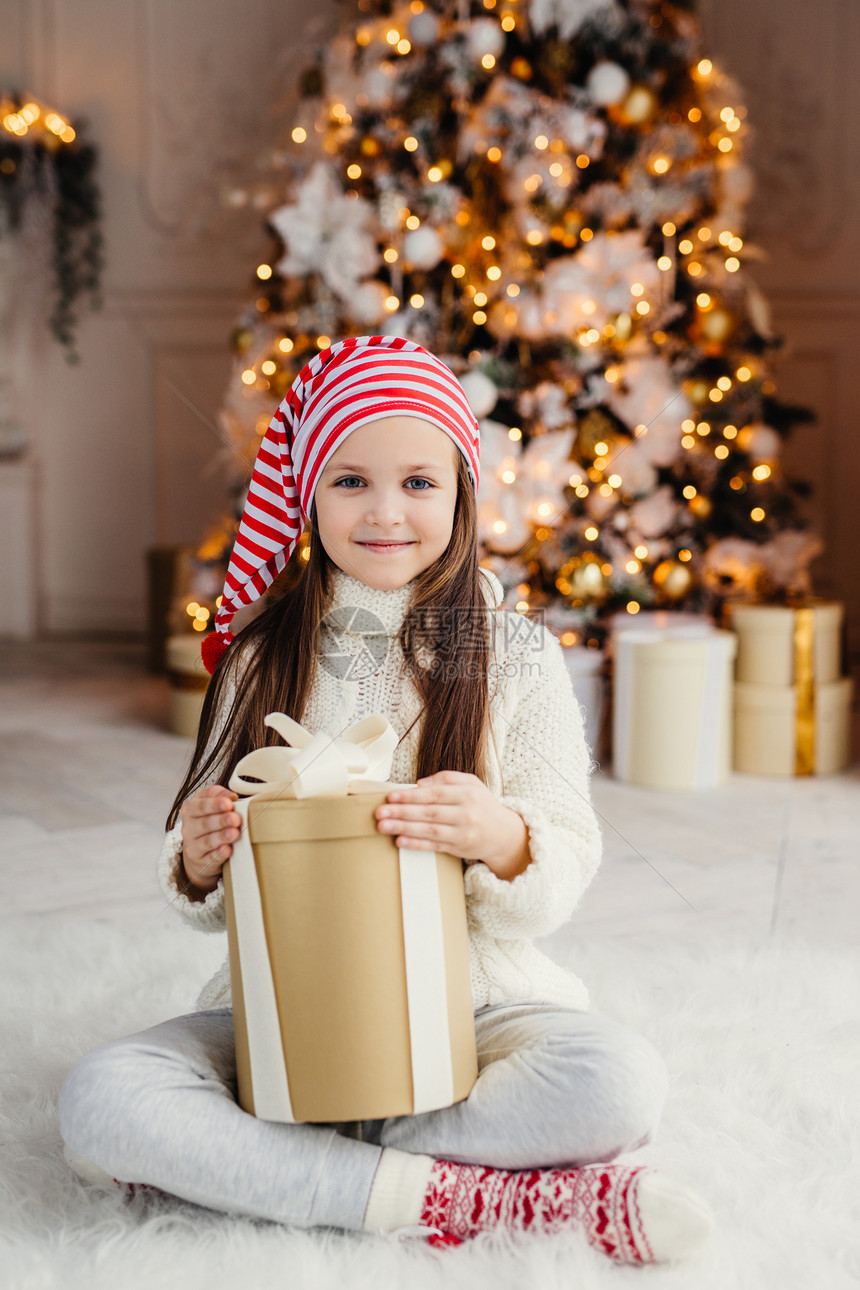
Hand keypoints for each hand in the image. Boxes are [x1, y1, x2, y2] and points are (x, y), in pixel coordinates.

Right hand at [179, 785, 240, 898]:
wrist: (200, 851)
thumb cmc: (210, 821)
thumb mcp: (212, 804)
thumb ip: (220, 795)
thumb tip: (231, 796)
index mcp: (190, 809)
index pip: (199, 805)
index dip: (214, 804)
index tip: (229, 803)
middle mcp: (188, 827)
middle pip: (204, 823)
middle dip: (221, 820)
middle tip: (235, 818)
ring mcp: (192, 845)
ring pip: (206, 841)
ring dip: (221, 837)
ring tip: (235, 833)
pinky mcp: (200, 861)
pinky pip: (209, 858)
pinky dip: (219, 854)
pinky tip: (228, 850)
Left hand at [374, 771, 530, 881]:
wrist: (503, 833)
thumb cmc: (481, 804)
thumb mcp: (471, 784)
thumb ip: (447, 779)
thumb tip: (420, 784)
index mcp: (468, 794)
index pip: (435, 794)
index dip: (411, 795)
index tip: (391, 796)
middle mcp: (466, 814)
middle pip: (429, 812)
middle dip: (402, 812)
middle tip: (380, 812)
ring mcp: (462, 833)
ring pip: (429, 830)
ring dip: (403, 828)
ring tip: (383, 826)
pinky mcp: (459, 848)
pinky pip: (434, 846)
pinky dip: (416, 844)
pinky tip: (400, 841)